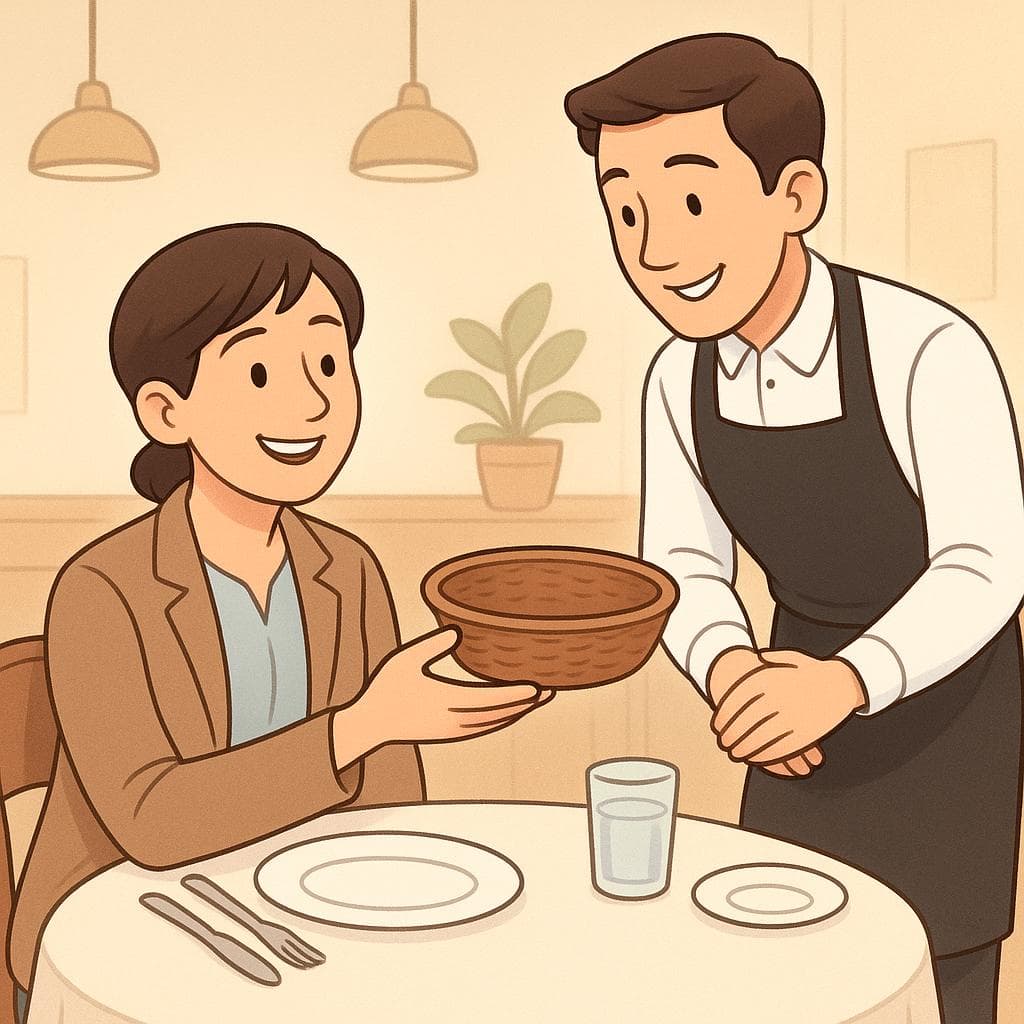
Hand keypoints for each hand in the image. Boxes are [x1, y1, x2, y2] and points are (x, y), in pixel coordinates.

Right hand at [346, 627, 553, 748]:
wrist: (370, 725)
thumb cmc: (385, 690)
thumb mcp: (404, 660)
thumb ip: (431, 645)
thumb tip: (457, 630)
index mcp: (446, 701)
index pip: (491, 700)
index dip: (516, 695)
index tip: (537, 687)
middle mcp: (455, 719)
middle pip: (500, 715)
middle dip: (526, 704)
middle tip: (550, 691)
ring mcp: (454, 729)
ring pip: (494, 724)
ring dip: (517, 713)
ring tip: (536, 701)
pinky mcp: (450, 733)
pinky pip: (484, 728)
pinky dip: (502, 720)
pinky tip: (509, 713)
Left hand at [708, 647, 824, 776]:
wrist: (845, 682)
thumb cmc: (814, 670)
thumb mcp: (788, 657)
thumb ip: (768, 660)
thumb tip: (753, 660)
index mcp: (770, 681)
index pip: (738, 702)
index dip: (724, 716)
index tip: (716, 725)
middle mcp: (778, 699)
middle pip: (746, 721)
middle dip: (731, 735)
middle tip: (722, 743)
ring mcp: (792, 717)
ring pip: (762, 737)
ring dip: (746, 748)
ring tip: (735, 754)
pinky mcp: (805, 733)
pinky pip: (782, 747)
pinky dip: (767, 755)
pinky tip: (757, 760)